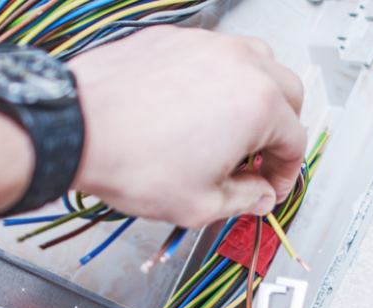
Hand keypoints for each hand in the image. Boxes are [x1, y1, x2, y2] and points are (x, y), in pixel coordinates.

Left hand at [70, 26, 306, 227]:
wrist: (75, 129)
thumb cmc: (132, 161)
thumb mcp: (201, 204)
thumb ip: (244, 200)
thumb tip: (258, 196)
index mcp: (259, 105)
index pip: (297, 141)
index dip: (286, 173)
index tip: (269, 186)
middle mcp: (240, 65)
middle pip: (288, 95)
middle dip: (279, 131)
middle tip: (257, 161)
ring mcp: (206, 45)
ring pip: (256, 63)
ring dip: (256, 97)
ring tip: (232, 128)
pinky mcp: (173, 38)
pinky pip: (212, 54)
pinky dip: (216, 80)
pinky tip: (194, 109)